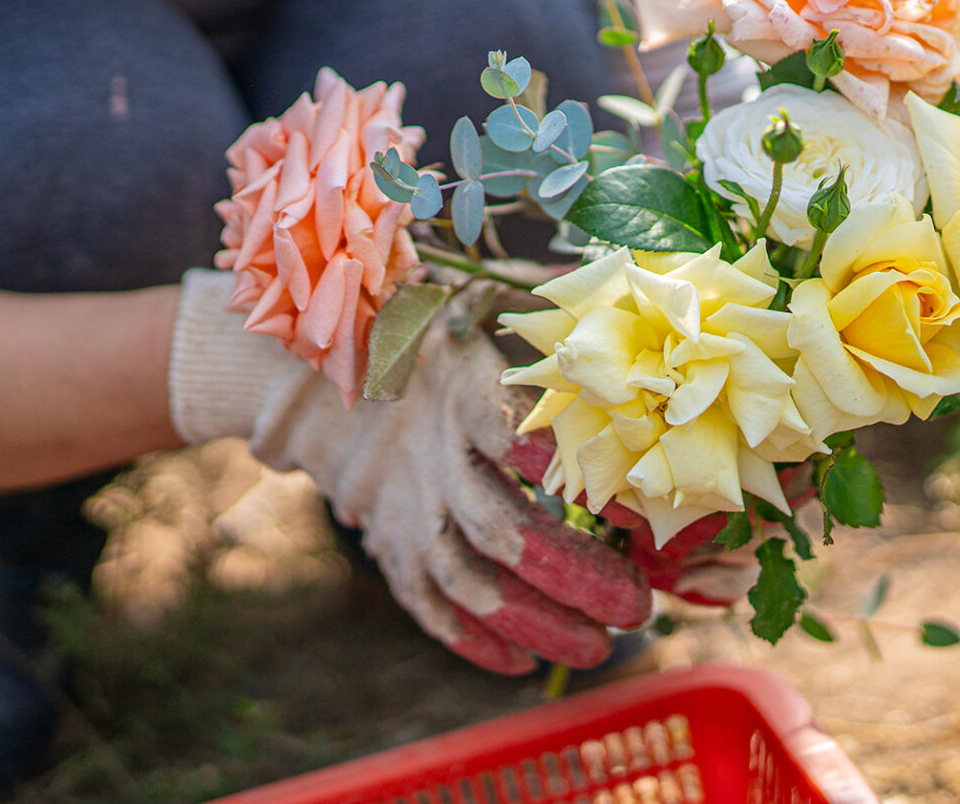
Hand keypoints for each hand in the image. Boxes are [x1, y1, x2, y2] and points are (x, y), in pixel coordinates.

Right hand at [169, 271, 650, 673]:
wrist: (324, 375)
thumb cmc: (433, 333)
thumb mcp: (479, 307)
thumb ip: (541, 313)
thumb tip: (611, 295)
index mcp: (460, 389)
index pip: (511, 433)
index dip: (570, 469)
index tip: (632, 504)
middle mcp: (432, 457)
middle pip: (500, 530)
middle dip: (571, 575)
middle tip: (636, 605)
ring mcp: (406, 508)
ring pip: (468, 582)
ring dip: (536, 621)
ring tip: (599, 647)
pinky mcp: (388, 544)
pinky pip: (427, 605)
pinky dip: (472, 641)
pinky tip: (524, 664)